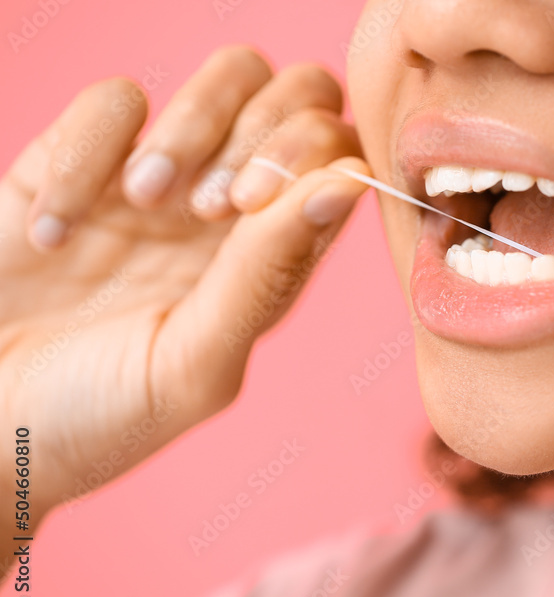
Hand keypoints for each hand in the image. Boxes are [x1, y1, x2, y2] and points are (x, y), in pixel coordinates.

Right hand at [0, 46, 368, 542]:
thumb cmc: (95, 418)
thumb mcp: (192, 365)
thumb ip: (269, 277)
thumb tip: (349, 184)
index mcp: (276, 256)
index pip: (342, 160)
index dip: (315, 160)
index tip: (252, 211)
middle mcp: (235, 206)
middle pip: (303, 94)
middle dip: (269, 132)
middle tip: (213, 206)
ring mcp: (165, 174)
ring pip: (232, 75)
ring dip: (195, 127)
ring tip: (145, 204)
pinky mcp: (83, 157)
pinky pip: (115, 99)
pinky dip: (88, 153)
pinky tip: (56, 232)